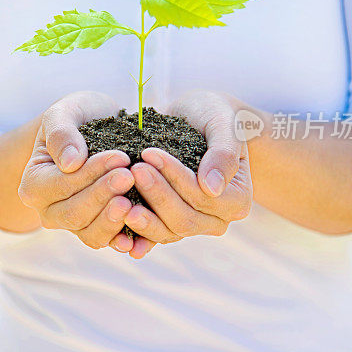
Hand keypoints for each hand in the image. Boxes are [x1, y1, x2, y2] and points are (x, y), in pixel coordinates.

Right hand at [18, 91, 142, 252]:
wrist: (95, 130)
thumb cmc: (77, 118)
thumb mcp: (65, 113)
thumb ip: (61, 133)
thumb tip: (71, 163)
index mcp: (34, 185)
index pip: (62, 185)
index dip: (91, 174)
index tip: (120, 157)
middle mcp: (49, 211)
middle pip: (75, 213)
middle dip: (104, 195)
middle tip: (130, 176)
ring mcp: (74, 225)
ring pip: (91, 234)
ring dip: (114, 219)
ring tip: (134, 201)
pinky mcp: (97, 230)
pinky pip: (108, 241)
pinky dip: (124, 239)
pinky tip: (140, 232)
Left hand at [124, 90, 252, 253]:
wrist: (197, 119)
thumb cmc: (214, 115)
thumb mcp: (224, 123)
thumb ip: (223, 153)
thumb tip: (211, 188)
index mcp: (237, 200)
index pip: (203, 197)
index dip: (176, 178)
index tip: (149, 153)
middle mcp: (217, 220)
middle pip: (184, 219)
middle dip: (156, 195)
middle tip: (132, 171)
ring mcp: (192, 225)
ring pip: (166, 232)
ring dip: (142, 217)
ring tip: (118, 198)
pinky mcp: (168, 223)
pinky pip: (151, 236)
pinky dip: (133, 236)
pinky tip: (114, 235)